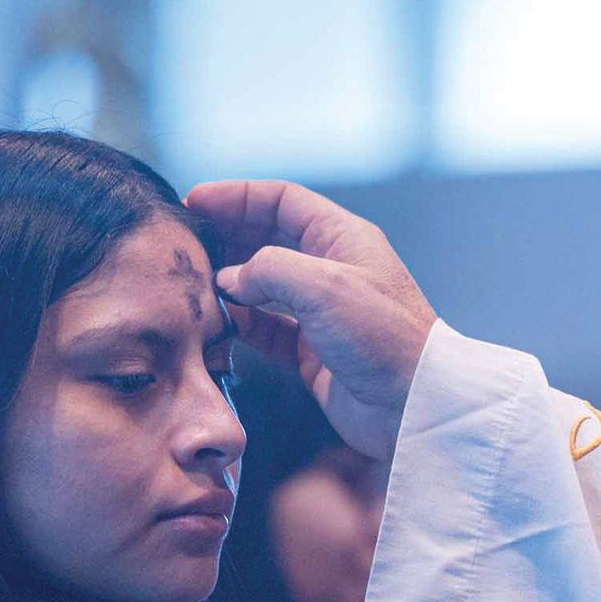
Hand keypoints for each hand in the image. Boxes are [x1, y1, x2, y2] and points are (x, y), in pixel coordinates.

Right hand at [185, 180, 437, 460]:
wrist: (412, 405)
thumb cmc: (384, 338)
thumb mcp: (323, 285)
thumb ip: (268, 269)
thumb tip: (230, 278)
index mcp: (343, 238)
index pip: (282, 200)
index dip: (237, 196)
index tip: (195, 201)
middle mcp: (331, 269)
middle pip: (268, 237)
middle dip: (228, 237)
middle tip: (187, 243)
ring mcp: (321, 311)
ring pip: (263, 285)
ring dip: (230, 282)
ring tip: (195, 283)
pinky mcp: (312, 350)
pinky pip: (266, 327)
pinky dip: (241, 322)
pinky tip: (220, 320)